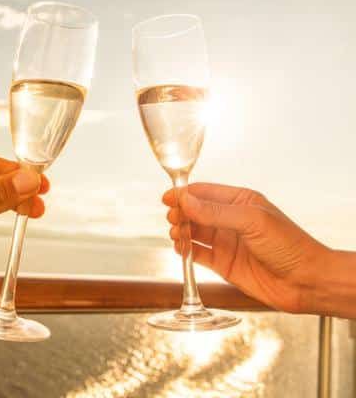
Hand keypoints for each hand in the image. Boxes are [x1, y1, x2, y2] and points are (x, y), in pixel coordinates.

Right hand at [164, 183, 330, 312]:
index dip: (184, 194)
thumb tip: (186, 201)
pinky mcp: (223, 263)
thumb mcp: (252, 222)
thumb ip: (216, 212)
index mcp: (241, 201)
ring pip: (194, 232)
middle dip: (181, 213)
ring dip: (181, 231)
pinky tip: (180, 249)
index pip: (205, 192)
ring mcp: (226, 242)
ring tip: (176, 234)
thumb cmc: (289, 246)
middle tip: (173, 219)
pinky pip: (198, 254)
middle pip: (195, 212)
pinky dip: (186, 251)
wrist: (306, 282)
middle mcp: (231, 220)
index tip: (167, 198)